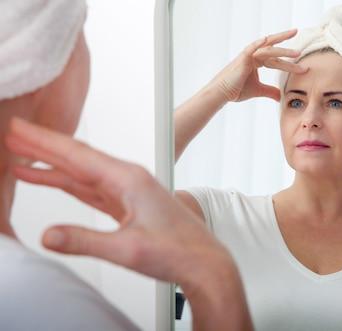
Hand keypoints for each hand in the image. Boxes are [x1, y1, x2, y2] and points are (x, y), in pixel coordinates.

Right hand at [4, 118, 232, 285]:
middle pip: (78, 158)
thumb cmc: (178, 251)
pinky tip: (52, 180)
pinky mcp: (127, 204)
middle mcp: (129, 179)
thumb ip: (86, 241)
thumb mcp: (128, 249)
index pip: (78, 155)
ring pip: (82, 173)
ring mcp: (128, 191)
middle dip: (43, 146)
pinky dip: (68, 183)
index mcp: (130, 179)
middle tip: (13, 134)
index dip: (45, 141)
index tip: (20, 128)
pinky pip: (91, 189)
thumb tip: (49, 235)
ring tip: (22, 157)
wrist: (203, 262)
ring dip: (52, 165)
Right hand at [209, 28, 307, 102]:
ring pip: (268, 50)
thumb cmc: (236, 90)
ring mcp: (248, 55)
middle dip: (288, 48)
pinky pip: (251, 48)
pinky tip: (266, 39)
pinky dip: (258, 43)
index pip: (277, 61)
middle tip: (301, 44)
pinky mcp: (242, 58)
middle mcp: (254, 55)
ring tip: (297, 53)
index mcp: (257, 61)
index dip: (290, 65)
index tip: (303, 69)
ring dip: (283, 51)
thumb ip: (270, 91)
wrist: (222, 93)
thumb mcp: (258, 90)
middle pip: (274, 50)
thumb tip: (280, 96)